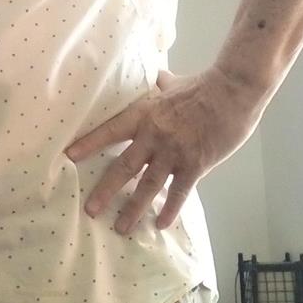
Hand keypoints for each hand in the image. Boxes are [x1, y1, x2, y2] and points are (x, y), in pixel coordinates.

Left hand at [64, 68, 262, 233]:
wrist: (233, 91)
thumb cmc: (204, 85)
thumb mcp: (173, 82)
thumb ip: (160, 84)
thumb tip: (157, 75)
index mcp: (144, 114)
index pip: (110, 131)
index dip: (89, 144)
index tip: (69, 157)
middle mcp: (154, 135)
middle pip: (124, 167)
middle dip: (105, 190)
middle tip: (90, 209)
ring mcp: (174, 152)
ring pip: (148, 186)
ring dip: (133, 209)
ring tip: (120, 227)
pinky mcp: (196, 164)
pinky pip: (179, 192)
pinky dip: (170, 210)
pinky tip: (160, 225)